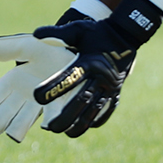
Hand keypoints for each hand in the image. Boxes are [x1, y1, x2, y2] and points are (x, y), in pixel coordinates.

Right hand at [0, 33, 88, 141]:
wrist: (83, 57)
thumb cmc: (52, 51)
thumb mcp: (30, 46)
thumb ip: (7, 48)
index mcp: (11, 83)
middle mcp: (22, 99)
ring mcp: (40, 109)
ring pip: (19, 127)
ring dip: (17, 128)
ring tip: (15, 130)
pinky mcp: (59, 113)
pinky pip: (51, 123)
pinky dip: (49, 123)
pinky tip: (48, 122)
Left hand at [24, 0, 162, 136]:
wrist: (126, 35)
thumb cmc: (97, 32)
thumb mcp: (78, 29)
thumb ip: (57, 33)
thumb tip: (35, 34)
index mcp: (89, 62)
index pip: (69, 78)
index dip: (53, 89)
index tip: (37, 97)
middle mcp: (101, 77)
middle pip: (82, 101)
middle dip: (65, 117)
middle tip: (50, 127)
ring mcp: (111, 87)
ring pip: (95, 110)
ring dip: (80, 124)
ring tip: (65, 133)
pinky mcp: (116, 92)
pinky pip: (107, 110)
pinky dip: (96, 120)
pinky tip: (84, 127)